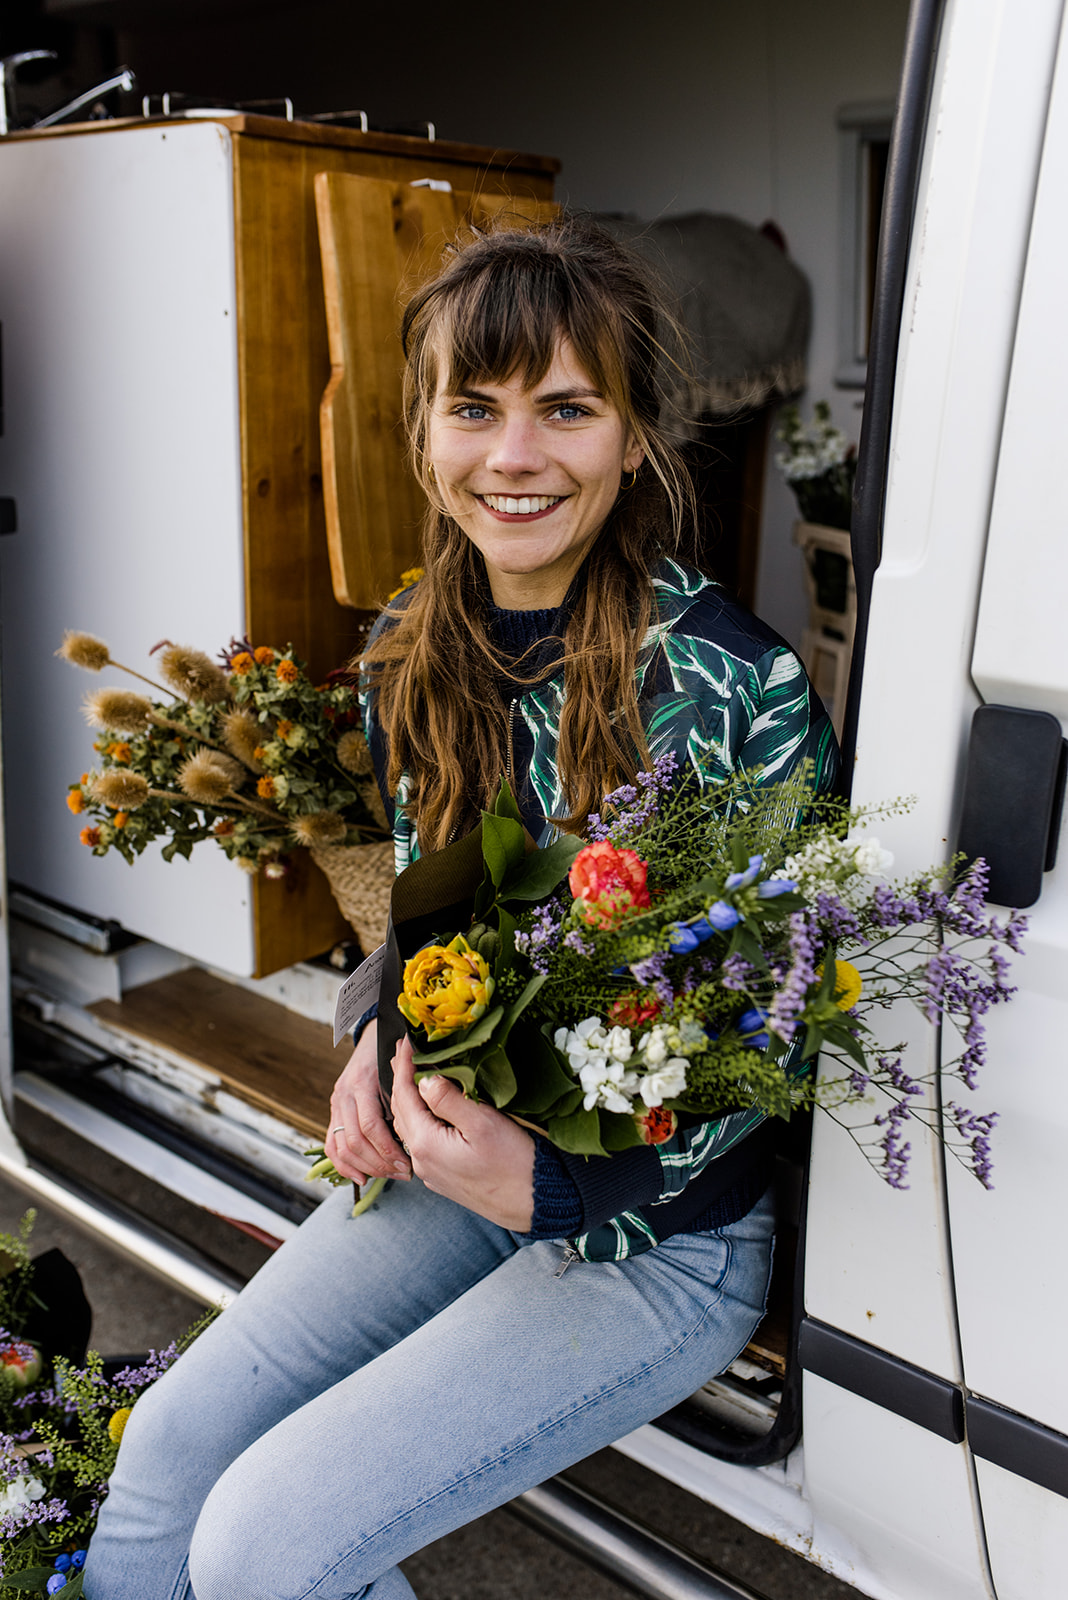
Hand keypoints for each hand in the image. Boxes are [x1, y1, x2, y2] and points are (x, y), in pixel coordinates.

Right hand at [325, 1021, 411, 1184]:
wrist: (375, 1035)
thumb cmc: (395, 1053)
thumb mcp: (404, 1069)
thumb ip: (409, 1094)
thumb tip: (427, 1124)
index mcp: (362, 1083)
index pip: (370, 1126)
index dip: (389, 1149)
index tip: (409, 1163)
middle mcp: (345, 1094)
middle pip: (355, 1141)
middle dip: (380, 1163)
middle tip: (403, 1174)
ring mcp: (335, 1103)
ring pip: (342, 1146)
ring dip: (365, 1167)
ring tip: (389, 1175)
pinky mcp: (333, 1112)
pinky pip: (331, 1145)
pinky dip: (344, 1165)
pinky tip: (361, 1177)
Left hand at [390, 1036, 534, 1230]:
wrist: (533, 1203)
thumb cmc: (514, 1163)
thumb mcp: (483, 1124)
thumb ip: (448, 1099)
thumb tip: (425, 1079)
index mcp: (425, 1144)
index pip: (404, 1095)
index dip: (403, 1065)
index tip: (405, 1040)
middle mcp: (421, 1160)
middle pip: (401, 1111)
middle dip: (402, 1079)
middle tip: (406, 1051)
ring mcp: (430, 1171)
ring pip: (409, 1127)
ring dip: (409, 1099)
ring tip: (414, 1074)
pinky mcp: (442, 1177)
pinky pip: (420, 1141)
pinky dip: (419, 1118)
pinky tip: (429, 1108)